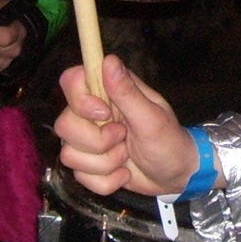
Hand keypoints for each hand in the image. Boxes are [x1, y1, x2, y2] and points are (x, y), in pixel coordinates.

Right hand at [54, 54, 198, 195]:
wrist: (175, 176)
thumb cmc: (169, 141)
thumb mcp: (152, 118)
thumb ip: (127, 91)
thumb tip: (109, 60)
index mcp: (108, 92)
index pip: (71, 81)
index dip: (80, 100)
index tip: (104, 114)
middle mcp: (92, 114)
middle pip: (65, 124)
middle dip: (97, 142)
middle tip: (123, 139)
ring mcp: (87, 141)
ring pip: (69, 154)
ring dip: (105, 163)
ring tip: (126, 157)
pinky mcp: (87, 165)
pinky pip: (80, 176)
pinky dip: (106, 181)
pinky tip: (123, 173)